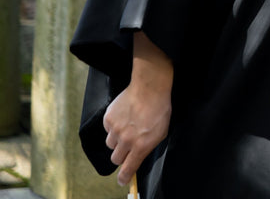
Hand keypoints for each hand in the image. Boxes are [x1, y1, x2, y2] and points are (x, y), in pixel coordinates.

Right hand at [103, 31, 172, 185]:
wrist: (149, 87)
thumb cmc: (160, 109)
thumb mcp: (161, 132)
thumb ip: (147, 147)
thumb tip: (137, 158)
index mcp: (141, 146)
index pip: (128, 169)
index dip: (124, 178)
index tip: (123, 181)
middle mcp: (126, 141)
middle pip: (116, 159)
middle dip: (122, 155)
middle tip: (128, 146)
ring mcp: (115, 130)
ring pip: (110, 144)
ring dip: (117, 140)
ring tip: (128, 127)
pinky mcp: (108, 119)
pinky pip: (108, 130)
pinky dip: (114, 127)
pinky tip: (125, 116)